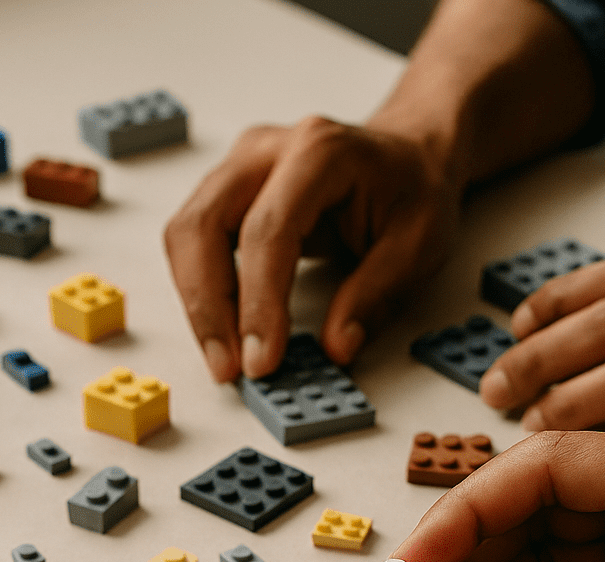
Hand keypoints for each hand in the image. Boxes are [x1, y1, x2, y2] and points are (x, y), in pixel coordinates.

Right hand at [163, 117, 456, 381]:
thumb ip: (377, 296)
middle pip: (203, 224)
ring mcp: (240, 166)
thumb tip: (338, 347)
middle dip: (207, 305)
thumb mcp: (419, 244)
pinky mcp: (227, 190)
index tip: (261, 360)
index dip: (258, 301)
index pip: (268, 230)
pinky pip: (193, 240)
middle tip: (228, 367)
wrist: (408, 154)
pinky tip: (222, 327)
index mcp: (320, 152)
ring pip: (185, 233)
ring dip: (196, 302)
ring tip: (223, 357)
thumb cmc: (412, 190)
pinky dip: (200, 289)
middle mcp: (267, 150)